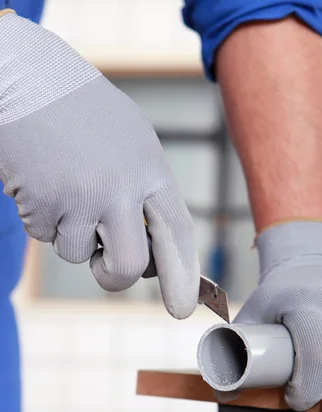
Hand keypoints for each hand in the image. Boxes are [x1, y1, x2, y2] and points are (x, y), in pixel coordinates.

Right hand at [0, 13, 198, 317]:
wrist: (25, 78)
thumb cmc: (81, 112)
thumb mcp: (131, 142)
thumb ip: (144, 194)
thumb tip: (149, 258)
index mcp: (149, 170)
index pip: (175, 234)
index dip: (182, 276)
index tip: (182, 308)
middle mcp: (119, 188)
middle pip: (128, 266)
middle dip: (115, 277)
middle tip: (105, 268)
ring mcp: (79, 197)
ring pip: (78, 254)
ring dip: (69, 232)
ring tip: (63, 185)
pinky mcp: (41, 203)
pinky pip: (44, 236)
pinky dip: (42, 217)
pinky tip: (42, 179)